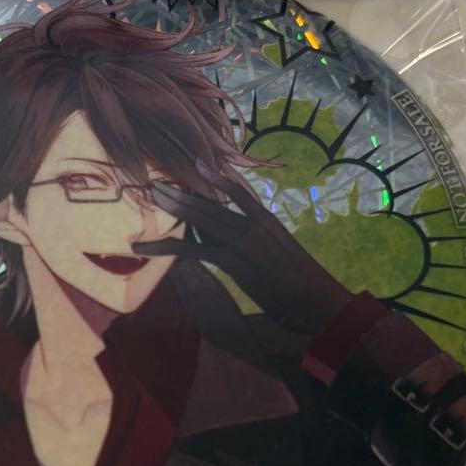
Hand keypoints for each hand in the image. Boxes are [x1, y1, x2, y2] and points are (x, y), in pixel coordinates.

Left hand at [132, 162, 351, 334]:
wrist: (316, 299)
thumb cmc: (304, 283)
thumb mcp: (283, 257)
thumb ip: (261, 245)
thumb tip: (234, 248)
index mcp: (267, 219)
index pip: (236, 191)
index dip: (215, 179)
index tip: (195, 166)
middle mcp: (253, 224)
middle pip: (211, 200)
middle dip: (182, 190)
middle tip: (157, 181)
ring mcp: (243, 240)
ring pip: (201, 216)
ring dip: (174, 205)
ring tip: (152, 195)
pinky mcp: (234, 261)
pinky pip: (194, 250)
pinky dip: (168, 246)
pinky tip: (149, 244)